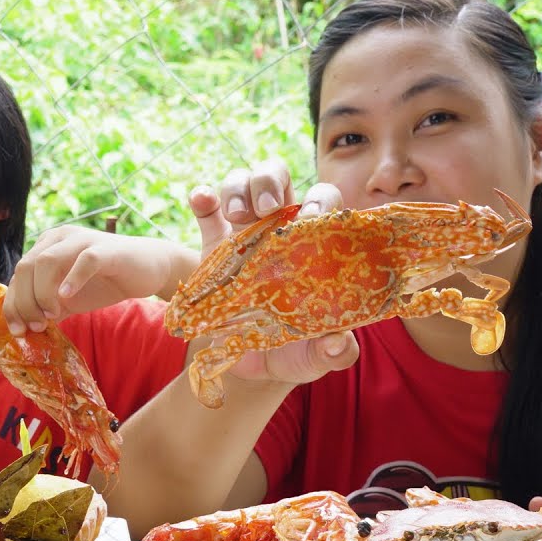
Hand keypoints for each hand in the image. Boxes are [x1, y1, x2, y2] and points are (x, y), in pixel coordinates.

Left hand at [3, 224, 193, 333]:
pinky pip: (84, 261)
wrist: (149, 269)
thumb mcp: (68, 298)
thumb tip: (22, 328)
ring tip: (52, 315)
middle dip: (25, 301)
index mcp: (46, 247)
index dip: (13, 304)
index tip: (19, 331)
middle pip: (25, 267)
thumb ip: (46, 306)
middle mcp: (59, 238)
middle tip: (36, 326)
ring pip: (46, 261)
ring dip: (42, 293)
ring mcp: (82, 240)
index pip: (18, 275)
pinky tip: (66, 298)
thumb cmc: (105, 282)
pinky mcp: (106, 249)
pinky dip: (72, 280)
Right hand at [190, 159, 357, 387]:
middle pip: (280, 179)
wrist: (245, 361)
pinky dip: (204, 198)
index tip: (309, 219)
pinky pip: (206, 208)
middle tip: (266, 208)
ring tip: (235, 214)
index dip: (319, 201)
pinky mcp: (213, 244)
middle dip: (271, 181)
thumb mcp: (312, 357)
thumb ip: (332, 352)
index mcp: (312, 246)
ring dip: (239, 187)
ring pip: (243, 183)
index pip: (323, 203)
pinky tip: (202, 201)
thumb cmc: (289, 352)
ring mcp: (244, 233)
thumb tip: (339, 344)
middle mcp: (279, 229)